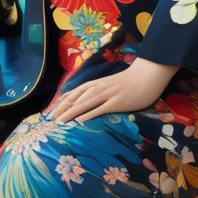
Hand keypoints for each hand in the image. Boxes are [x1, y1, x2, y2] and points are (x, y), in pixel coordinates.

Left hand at [46, 58, 178, 123]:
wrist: (146, 76)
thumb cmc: (128, 81)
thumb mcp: (110, 84)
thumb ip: (99, 90)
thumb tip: (88, 99)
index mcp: (96, 83)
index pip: (75, 92)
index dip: (63, 101)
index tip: (54, 110)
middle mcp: (98, 87)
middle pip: (77, 98)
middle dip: (63, 108)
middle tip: (52, 118)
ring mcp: (108, 94)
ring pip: (85, 103)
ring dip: (71, 112)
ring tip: (61, 120)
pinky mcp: (117, 102)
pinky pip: (101, 108)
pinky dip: (89, 114)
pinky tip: (80, 120)